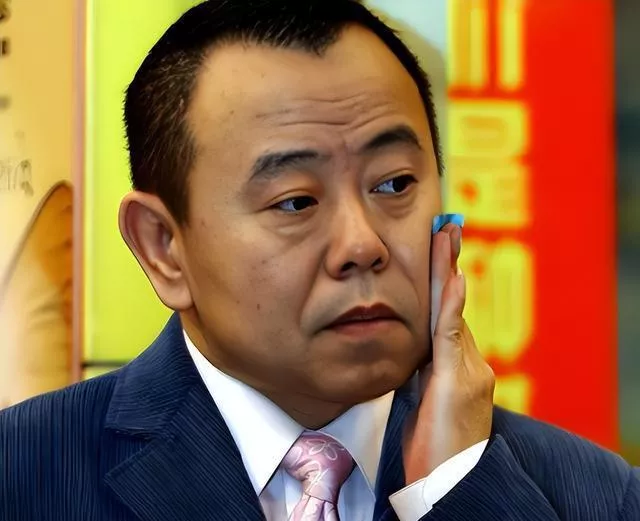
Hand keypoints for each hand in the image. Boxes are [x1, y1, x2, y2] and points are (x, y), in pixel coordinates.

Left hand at [402, 224, 494, 483]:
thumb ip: (421, 373)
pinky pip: (452, 336)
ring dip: (448, 273)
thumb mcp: (422, 403)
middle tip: (446, 227)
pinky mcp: (459, 381)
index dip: (442, 282)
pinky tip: (451, 279)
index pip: (447, 315)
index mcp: (456, 367)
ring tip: (446, 236)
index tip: (439, 249)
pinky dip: (452, 306)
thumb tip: (410, 351)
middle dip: (448, 266)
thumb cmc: (433, 449)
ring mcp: (469, 370)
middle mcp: (470, 363)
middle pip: (453, 306)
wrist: (450, 482)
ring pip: (454, 313)